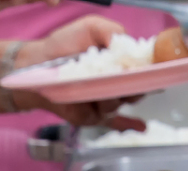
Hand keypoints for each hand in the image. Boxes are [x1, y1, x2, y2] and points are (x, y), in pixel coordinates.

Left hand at [8, 16, 143, 125]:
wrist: (38, 64)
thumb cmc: (65, 45)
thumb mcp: (91, 28)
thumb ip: (112, 32)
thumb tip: (129, 46)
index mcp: (120, 65)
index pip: (144, 71)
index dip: (149, 70)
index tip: (149, 68)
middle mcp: (117, 86)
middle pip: (135, 91)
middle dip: (132, 85)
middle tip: (121, 77)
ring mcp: (105, 103)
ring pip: (118, 103)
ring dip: (110, 95)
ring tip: (96, 84)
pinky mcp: (91, 116)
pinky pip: (113, 123)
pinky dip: (129, 125)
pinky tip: (141, 126)